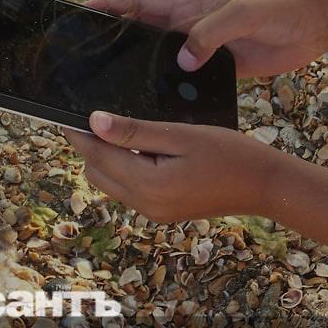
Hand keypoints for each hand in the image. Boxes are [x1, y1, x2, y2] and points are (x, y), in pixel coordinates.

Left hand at [63, 111, 281, 221]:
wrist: (264, 185)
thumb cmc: (229, 154)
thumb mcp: (181, 135)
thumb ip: (135, 131)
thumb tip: (94, 122)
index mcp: (148, 185)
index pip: (97, 156)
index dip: (78, 134)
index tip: (63, 114)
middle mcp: (146, 205)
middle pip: (97, 173)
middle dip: (91, 147)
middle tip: (97, 116)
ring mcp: (154, 213)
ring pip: (111, 183)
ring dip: (109, 158)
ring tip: (125, 130)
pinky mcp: (163, 212)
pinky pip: (130, 189)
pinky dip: (127, 169)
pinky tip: (145, 148)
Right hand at [87, 0, 326, 77]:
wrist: (312, 27)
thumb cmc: (278, 11)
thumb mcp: (242, 16)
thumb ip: (210, 34)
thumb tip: (182, 62)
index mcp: (187, 4)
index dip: (108, 2)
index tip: (81, 11)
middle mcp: (186, 25)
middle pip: (137, 29)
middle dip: (110, 38)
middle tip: (82, 57)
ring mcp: (198, 47)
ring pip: (155, 56)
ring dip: (135, 67)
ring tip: (107, 87)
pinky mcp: (212, 69)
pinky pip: (180, 80)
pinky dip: (164, 89)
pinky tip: (151, 107)